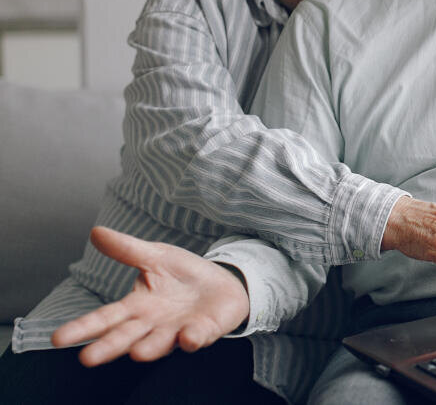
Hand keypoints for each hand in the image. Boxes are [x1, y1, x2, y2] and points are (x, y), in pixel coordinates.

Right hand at [51, 227, 249, 365]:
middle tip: (88, 358)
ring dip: (150, 348)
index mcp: (137, 306)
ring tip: (137, 353)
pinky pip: (197, 337)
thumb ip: (127, 250)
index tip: (58, 338)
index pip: (106, 318)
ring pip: (160, 343)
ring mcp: (177, 331)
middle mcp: (153, 324)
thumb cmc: (183, 274)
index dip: (83, 327)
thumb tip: (95, 231)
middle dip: (109, 347)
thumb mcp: (156, 256)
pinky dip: (192, 338)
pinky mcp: (204, 332)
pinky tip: (187, 336)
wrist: (223, 283)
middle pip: (126, 337)